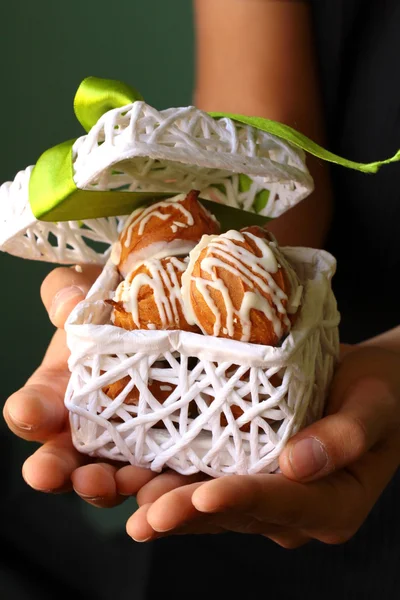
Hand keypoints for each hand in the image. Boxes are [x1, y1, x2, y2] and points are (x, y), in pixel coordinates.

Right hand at [3, 265, 160, 506]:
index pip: (34, 408)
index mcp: (60, 390)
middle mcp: (88, 425)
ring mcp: (129, 444)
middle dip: (55, 468)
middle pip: (64, 459)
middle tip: (50, 473)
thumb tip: (67, 305)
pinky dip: (161, 490)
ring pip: (110, 478)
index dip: (27, 412)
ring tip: (109, 483)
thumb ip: (67, 290)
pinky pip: (164, 478)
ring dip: (104, 486)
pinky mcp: (172, 453)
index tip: (28, 411)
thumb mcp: (90, 287)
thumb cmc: (120, 300)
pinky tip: (164, 491)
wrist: (172, 311)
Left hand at [126, 345, 399, 546]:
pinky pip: (207, 480)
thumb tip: (300, 463)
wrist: (369, 386)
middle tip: (148, 517)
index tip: (206, 495)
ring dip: (171, 503)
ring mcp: (267, 495)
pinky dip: (173, 479)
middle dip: (191, 513)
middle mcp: (293, 509)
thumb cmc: (382, 394)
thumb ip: (348, 434)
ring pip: (213, 505)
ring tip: (129, 502)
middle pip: (238, 513)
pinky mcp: (246, 472)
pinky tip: (137, 476)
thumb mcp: (376, 406)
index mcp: (331, 503)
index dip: (243, 499)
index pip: (283, 503)